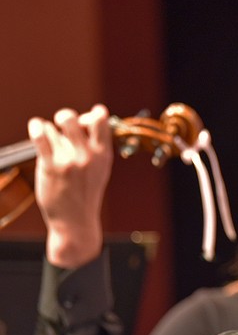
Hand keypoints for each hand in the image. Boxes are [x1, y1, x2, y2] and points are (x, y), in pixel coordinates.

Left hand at [29, 105, 112, 268]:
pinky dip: (37, 129)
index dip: (95, 114)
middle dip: (65, 116)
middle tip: (62, 123)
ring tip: (48, 136)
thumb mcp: (101, 169)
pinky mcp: (51, 167)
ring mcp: (69, 161)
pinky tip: (36, 128)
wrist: (75, 220)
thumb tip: (85, 119)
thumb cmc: (86, 192)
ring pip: (54, 128)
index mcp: (103, 154)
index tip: (91, 115)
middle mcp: (87, 155)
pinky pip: (41, 138)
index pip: (101, 122)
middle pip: (73, 119)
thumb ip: (96, 146)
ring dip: (49, 130)